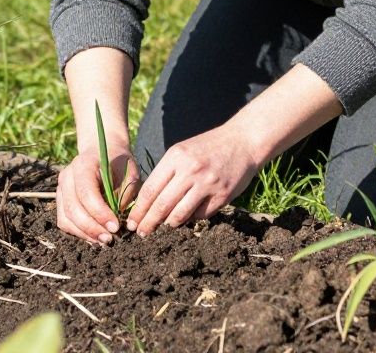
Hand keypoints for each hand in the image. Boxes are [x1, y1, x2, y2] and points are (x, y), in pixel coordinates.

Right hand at [56, 142, 138, 244]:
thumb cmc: (119, 163)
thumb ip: (125, 194)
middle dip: (92, 228)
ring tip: (104, 241)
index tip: (116, 227)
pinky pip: (64, 221)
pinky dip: (78, 233)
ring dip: (84, 233)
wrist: (103, 151)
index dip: (100, 213)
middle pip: (73, 208)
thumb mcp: (129, 173)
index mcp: (83, 164)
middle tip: (110, 239)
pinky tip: (94, 237)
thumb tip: (119, 221)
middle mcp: (67, 175)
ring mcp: (61, 188)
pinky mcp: (61, 199)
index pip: (86, 193)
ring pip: (66, 218)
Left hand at [127, 123, 261, 236]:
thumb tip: (148, 202)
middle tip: (140, 233)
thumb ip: (167, 173)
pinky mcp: (222, 196)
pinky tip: (186, 218)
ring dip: (168, 225)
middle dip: (148, 223)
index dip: (139, 210)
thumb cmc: (208, 147)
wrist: (243, 141)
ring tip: (161, 230)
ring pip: (179, 215)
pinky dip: (190, 219)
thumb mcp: (183, 150)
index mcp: (176, 157)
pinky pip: (200, 216)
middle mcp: (190, 170)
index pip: (150, 190)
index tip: (131, 222)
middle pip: (162, 205)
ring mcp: (207, 184)